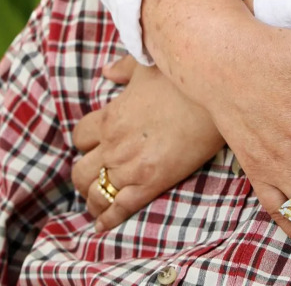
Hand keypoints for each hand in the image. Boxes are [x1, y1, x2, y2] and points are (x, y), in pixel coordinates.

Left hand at [72, 55, 224, 231]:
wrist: (210, 96)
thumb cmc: (179, 79)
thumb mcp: (145, 66)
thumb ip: (122, 69)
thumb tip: (107, 71)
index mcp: (110, 117)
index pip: (80, 137)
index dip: (84, 142)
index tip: (93, 144)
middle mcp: (114, 145)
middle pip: (80, 171)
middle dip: (83, 174)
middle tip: (93, 175)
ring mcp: (130, 167)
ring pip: (96, 193)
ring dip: (93, 198)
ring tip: (97, 201)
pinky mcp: (151, 184)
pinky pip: (120, 208)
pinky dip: (108, 220)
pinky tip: (102, 226)